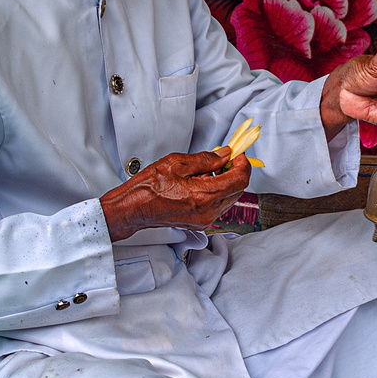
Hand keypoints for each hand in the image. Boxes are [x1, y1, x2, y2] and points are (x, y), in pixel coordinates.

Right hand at [98, 150, 249, 241]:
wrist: (133, 209)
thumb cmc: (147, 188)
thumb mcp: (176, 163)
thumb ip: (206, 159)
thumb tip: (223, 155)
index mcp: (203, 196)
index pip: (239, 180)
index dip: (243, 165)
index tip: (239, 155)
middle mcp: (207, 211)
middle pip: (238, 190)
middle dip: (236, 172)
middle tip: (227, 158)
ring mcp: (204, 219)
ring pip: (229, 198)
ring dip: (227, 181)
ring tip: (211, 169)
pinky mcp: (200, 222)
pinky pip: (218, 205)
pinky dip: (217, 191)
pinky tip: (203, 181)